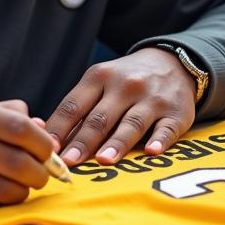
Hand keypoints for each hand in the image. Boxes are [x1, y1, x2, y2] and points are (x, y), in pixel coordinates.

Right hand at [0, 96, 54, 212]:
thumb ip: (2, 113)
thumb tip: (42, 128)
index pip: (19, 128)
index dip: (43, 144)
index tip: (48, 152)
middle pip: (17, 162)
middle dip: (40, 174)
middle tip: (41, 176)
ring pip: (4, 189)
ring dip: (21, 193)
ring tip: (21, 188)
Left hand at [45, 48, 196, 164]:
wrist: (171, 62)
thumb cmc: (124, 81)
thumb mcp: (100, 83)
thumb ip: (79, 110)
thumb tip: (50, 142)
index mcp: (99, 77)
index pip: (74, 105)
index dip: (59, 128)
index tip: (48, 149)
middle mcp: (125, 86)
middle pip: (100, 117)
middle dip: (83, 141)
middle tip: (69, 162)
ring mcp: (152, 99)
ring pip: (131, 123)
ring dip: (117, 142)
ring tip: (103, 160)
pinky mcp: (176, 112)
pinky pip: (166, 128)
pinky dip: (159, 140)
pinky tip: (151, 152)